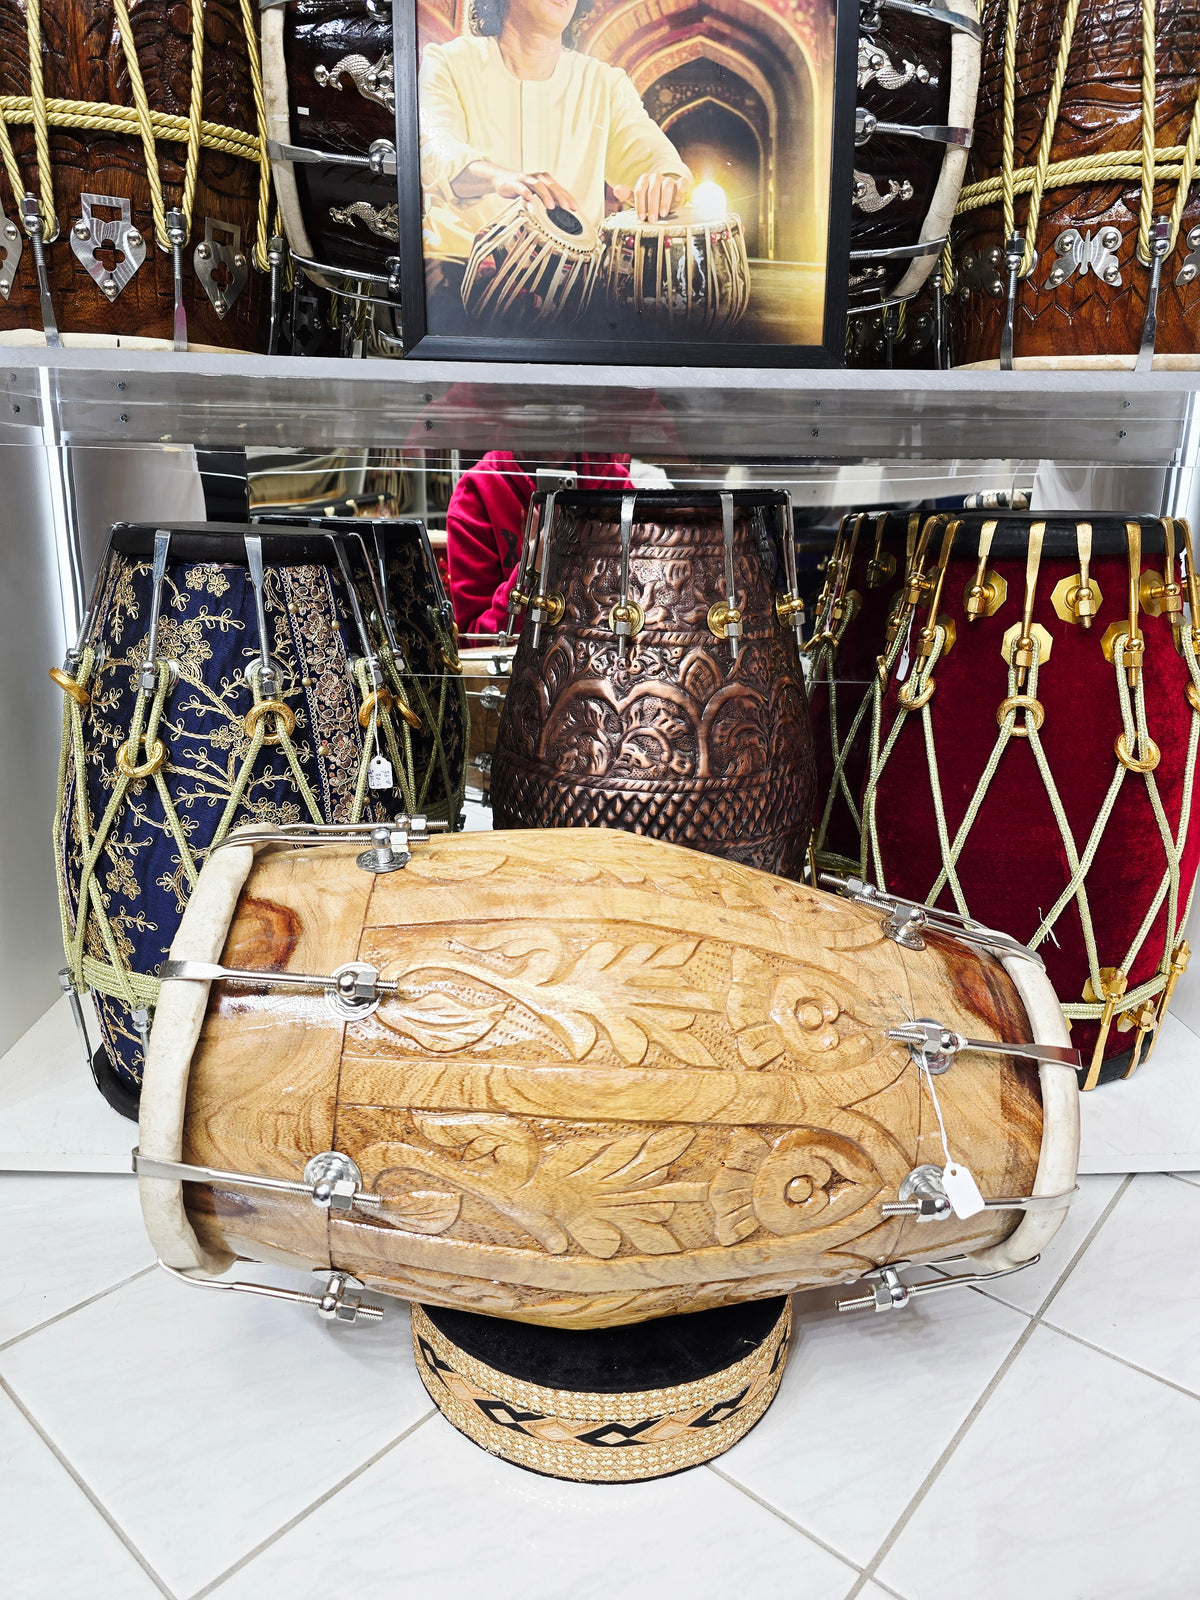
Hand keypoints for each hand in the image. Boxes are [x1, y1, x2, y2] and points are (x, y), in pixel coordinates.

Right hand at [452, 159, 579, 214]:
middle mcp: (538, 177)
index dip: (568, 198)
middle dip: (560, 197)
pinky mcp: (515, 183)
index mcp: (546, 180)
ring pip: (538, 185)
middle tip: (566, 208)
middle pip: (551, 186)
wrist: (502, 180)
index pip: (559, 189)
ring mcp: (526, 179)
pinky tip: (530, 199)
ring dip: (545, 196)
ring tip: (551, 207)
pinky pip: (521, 187)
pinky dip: (526, 192)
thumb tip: (562, 214)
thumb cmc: (523, 189)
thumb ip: (548, 200)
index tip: (575, 208)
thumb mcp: (537, 195)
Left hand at [612, 171, 688, 223]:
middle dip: (652, 206)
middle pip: (653, 189)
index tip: (641, 217)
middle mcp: (656, 178)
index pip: (640, 190)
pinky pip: (682, 182)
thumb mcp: (639, 200)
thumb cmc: (651, 201)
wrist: (668, 199)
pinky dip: (681, 188)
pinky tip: (679, 197)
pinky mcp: (681, 183)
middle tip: (652, 219)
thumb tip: (616, 189)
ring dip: (664, 200)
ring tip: (663, 214)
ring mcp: (669, 179)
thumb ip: (628, 195)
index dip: (640, 204)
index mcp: (645, 180)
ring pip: (667, 185)